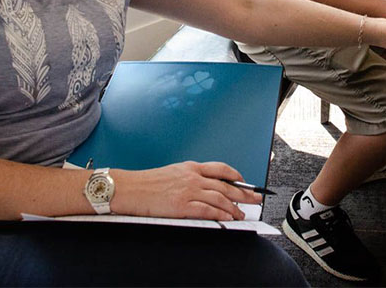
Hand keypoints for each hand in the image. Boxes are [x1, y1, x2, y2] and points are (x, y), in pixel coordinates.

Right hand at [112, 161, 261, 220]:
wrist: (130, 188)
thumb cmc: (147, 182)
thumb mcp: (173, 172)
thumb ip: (190, 177)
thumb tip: (206, 186)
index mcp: (191, 167)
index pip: (220, 168)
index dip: (236, 176)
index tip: (245, 182)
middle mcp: (192, 177)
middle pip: (225, 184)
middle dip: (243, 193)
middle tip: (255, 199)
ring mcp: (188, 191)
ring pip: (219, 198)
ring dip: (234, 208)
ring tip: (242, 215)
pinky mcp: (182, 205)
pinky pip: (207, 210)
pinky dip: (220, 215)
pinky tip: (227, 219)